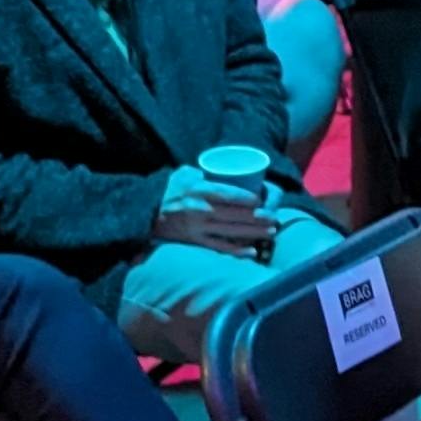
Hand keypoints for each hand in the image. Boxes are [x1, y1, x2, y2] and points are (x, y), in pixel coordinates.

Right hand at [154, 167, 274, 254]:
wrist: (145, 211)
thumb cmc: (167, 189)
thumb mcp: (184, 173)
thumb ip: (204, 171)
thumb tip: (225, 169)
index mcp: (199, 190)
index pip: (228, 194)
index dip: (248, 198)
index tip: (262, 199)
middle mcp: (201, 210)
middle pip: (235, 215)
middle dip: (258, 218)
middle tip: (275, 219)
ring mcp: (198, 228)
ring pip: (231, 232)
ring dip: (253, 233)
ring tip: (271, 233)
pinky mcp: (195, 241)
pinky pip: (219, 248)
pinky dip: (236, 252)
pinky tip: (251, 252)